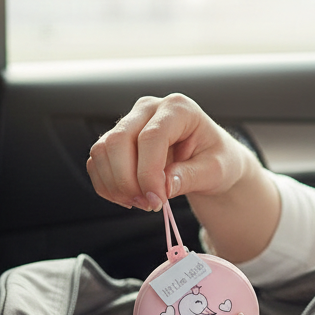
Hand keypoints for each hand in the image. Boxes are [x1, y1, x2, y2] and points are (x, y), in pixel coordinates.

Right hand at [86, 93, 250, 210]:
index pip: (151, 137)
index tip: (157, 201)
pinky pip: (97, 161)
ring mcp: (130, 121)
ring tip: (142, 203)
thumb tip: (164, 187)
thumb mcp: (215, 170)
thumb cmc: (217, 159)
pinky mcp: (117, 139)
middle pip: (118, 141)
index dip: (148, 173)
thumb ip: (190, 177)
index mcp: (179, 108)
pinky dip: (107, 185)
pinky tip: (129, 198)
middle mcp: (149, 108)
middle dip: (128, 181)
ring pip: (102, 151)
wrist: (211, 160)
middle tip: (149, 205)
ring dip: (115, 185)